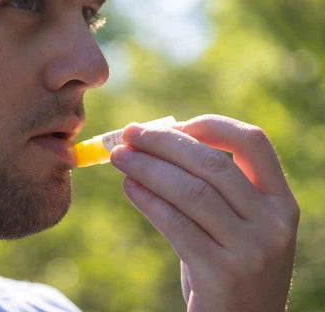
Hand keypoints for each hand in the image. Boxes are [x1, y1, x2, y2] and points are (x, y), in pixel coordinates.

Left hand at [110, 114, 299, 311]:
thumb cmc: (227, 263)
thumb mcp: (234, 223)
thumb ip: (209, 186)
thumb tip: (156, 141)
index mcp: (280, 201)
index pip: (253, 143)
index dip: (212, 126)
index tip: (174, 123)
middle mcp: (273, 223)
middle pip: (213, 163)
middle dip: (164, 142)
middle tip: (129, 133)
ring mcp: (252, 251)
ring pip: (191, 191)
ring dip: (148, 167)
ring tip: (119, 156)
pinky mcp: (222, 275)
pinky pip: (176, 224)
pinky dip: (148, 199)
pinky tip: (129, 186)